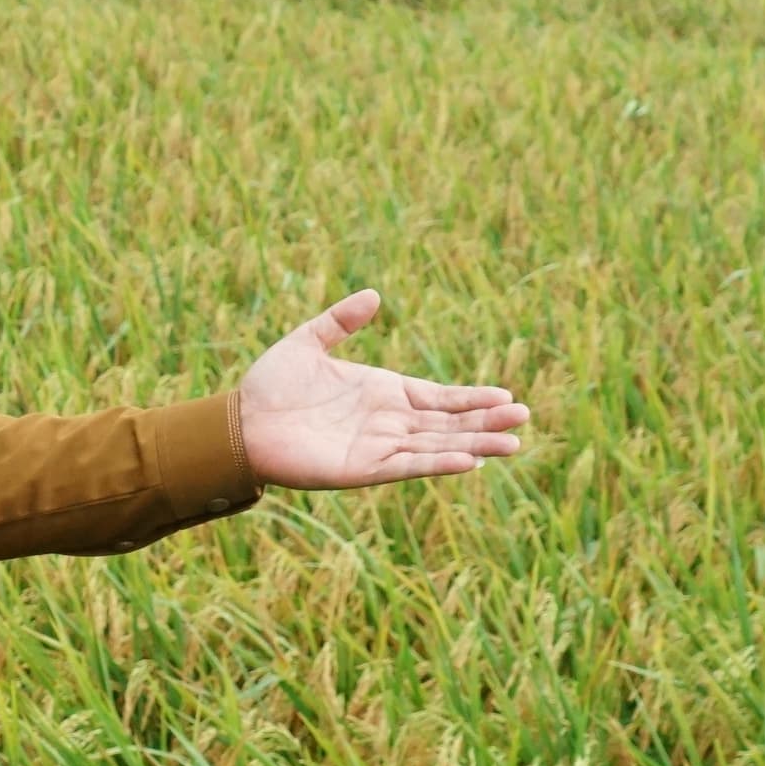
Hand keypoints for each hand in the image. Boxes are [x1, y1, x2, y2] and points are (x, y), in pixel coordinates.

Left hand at [232, 290, 527, 490]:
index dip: (473, 399)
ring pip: (437, 447)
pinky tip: (468, 460)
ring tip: (512, 444)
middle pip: (448, 424)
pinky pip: (407, 465)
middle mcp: (388, 423)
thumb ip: (341, 321)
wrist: (239, 422)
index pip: (441, 399)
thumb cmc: (271, 385)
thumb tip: (375, 296)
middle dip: (486, 422)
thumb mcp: (308, 341)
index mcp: (384, 394)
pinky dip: (437, 463)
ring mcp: (378, 447)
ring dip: (473, 445)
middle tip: (525, 419)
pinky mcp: (362, 468)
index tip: (507, 396)